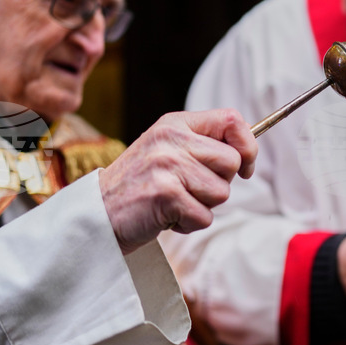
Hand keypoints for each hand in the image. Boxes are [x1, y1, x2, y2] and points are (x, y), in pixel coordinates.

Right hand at [99, 109, 257, 253]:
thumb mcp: (168, 150)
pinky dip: (189, 224)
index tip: (244, 167)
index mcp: (175, 124)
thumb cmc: (140, 185)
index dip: (248, 146)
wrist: (97, 214)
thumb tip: (247, 154)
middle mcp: (171, 139)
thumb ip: (203, 145)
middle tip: (189, 189)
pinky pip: (205, 217)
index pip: (232, 120)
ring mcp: (167, 166)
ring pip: (222, 193)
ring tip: (173, 202)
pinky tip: (165, 216)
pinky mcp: (165, 195)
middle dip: (220, 184)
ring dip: (202, 206)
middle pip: (232, 162)